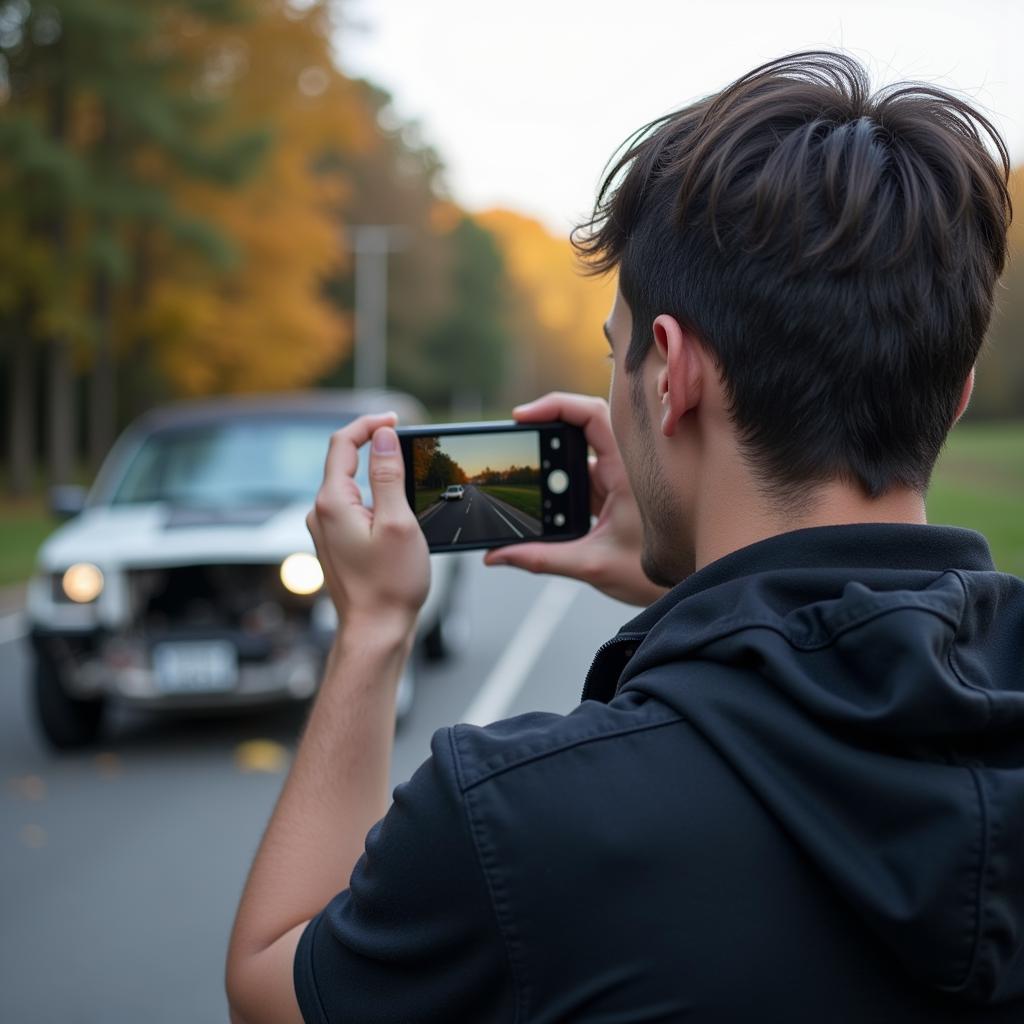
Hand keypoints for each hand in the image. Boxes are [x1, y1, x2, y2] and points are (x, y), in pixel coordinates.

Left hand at [306, 414, 429, 637]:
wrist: (375, 632)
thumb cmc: (389, 585)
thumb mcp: (397, 522)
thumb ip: (388, 475)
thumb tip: (382, 437)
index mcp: (332, 503)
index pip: (343, 443)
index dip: (369, 424)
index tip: (396, 420)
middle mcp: (321, 513)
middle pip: (345, 462)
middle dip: (376, 449)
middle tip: (409, 447)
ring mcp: (326, 529)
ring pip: (351, 486)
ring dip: (377, 477)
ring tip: (409, 484)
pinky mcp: (336, 543)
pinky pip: (353, 508)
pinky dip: (375, 499)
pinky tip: (397, 515)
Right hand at [484, 393, 666, 605]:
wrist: (692, 587)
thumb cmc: (658, 575)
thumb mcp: (594, 566)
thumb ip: (543, 559)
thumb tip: (498, 555)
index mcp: (627, 470)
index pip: (590, 416)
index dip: (555, 406)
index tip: (521, 416)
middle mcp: (624, 469)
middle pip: (580, 430)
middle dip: (544, 434)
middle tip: (514, 444)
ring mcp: (619, 482)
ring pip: (579, 459)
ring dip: (552, 467)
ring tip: (527, 483)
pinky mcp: (614, 497)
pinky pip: (583, 481)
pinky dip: (562, 489)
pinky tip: (546, 508)